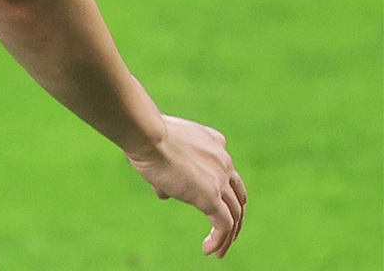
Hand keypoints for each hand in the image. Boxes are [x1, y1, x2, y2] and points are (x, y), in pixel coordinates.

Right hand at [125, 114, 246, 257]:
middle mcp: (223, 160)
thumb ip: (168, 169)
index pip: (228, 170)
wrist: (147, 136)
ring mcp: (219, 178)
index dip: (224, 190)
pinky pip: (223, 225)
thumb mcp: (162, 149)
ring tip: (219, 251)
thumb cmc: (146, 137)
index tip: (215, 204)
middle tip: (227, 232)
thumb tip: (164, 193)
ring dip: (229, 235)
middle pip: (238, 195)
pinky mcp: (211, 196)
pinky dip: (219, 240)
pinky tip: (207, 250)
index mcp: (214, 142)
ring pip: (235, 213)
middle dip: (235, 216)